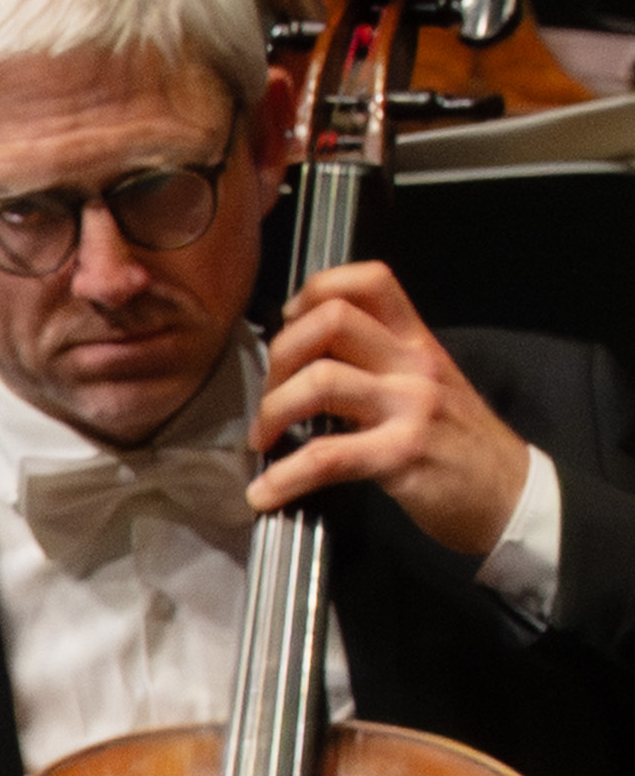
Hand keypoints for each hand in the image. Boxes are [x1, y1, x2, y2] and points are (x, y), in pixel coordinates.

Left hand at [257, 256, 538, 566]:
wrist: (512, 494)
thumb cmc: (460, 443)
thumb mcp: (428, 386)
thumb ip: (379, 366)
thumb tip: (308, 366)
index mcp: (415, 341)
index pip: (368, 281)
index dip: (316, 291)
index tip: (290, 324)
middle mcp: (412, 363)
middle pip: (330, 320)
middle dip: (281, 354)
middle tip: (271, 394)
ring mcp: (409, 406)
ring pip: (320, 381)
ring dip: (272, 412)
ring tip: (264, 440)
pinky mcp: (402, 454)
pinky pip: (327, 456)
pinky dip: (284, 477)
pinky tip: (266, 494)